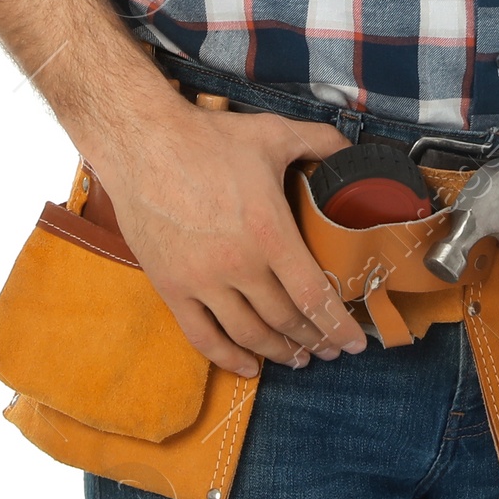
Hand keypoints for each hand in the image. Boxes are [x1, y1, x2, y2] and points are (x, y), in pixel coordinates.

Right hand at [92, 101, 368, 375]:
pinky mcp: (171, 288)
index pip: (313, 295)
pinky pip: (202, 337)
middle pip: (285, 320)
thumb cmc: (210, 138)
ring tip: (297, 358)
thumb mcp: (274, 132)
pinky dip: (229, 358)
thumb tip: (352, 150)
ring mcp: (202, 281)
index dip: (338, 324)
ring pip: (248, 334)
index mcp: (269, 232)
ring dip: (278, 352)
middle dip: (313, 339)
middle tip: (329, 348)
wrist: (143, 143)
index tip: (355, 342)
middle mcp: (239, 265)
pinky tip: (249, 366)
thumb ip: (321, 143)